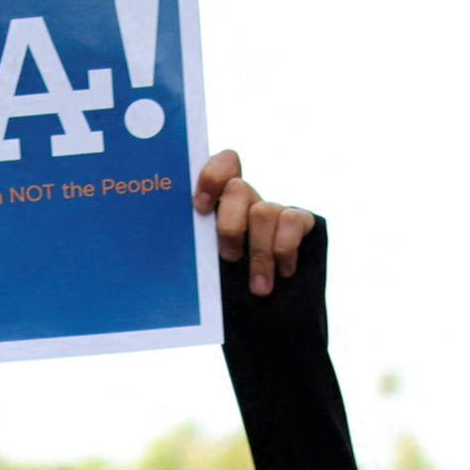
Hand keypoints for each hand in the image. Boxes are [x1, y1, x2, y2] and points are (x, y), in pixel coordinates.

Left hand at [192, 151, 314, 296]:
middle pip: (238, 189)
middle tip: (229, 258)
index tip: (201, 207)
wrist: (266, 303)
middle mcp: (247, 199)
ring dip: (259, 253)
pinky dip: (284, 249)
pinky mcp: (300, 221)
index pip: (222, 166)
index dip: (212, 176)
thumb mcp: (208, 262)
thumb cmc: (226, 281)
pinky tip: (283, 272)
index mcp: (219, 202)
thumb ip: (198, 247)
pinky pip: (292, 222)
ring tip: (258, 287)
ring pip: (264, 212)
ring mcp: (273, 209)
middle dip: (231, 226)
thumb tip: (169, 251)